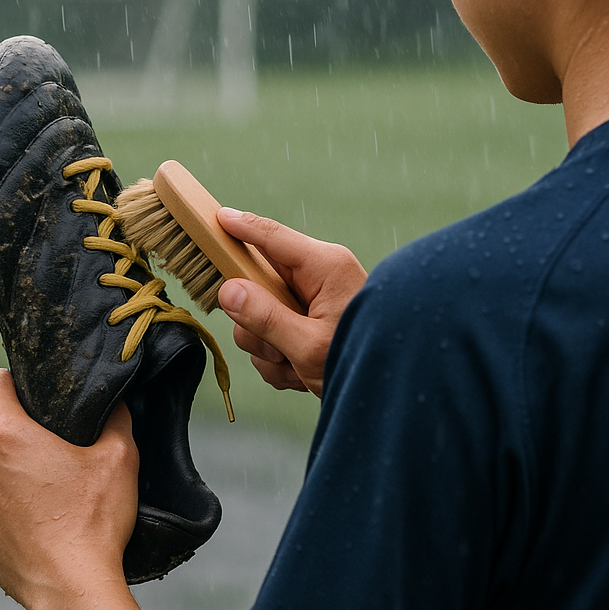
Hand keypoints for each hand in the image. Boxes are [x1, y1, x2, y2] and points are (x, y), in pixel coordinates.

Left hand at [0, 369, 138, 609]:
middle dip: (24, 443)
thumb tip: (115, 403)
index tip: (31, 396)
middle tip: (60, 462)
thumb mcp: (120, 459)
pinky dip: (9, 514)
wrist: (72, 591)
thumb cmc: (94, 521)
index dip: (12, 382)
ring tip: (52, 502)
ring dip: (14, 481)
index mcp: (6, 435)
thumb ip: (115, 419)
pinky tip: (40, 529)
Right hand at [216, 209, 366, 396]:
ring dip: (269, 351)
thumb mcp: (309, 346)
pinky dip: (281, 362)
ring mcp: (313, 301)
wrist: (392, 391)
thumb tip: (228, 291)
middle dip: (257, 325)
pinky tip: (301, 377)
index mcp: (325, 267)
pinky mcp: (310, 323)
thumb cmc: (362, 361)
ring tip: (295, 370)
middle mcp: (318, 278)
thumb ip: (265, 318)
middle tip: (274, 350)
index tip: (216, 217)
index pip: (271, 237)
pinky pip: (273, 337)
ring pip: (259, 317)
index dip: (239, 227)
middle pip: (256, 285)